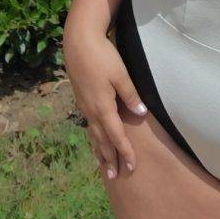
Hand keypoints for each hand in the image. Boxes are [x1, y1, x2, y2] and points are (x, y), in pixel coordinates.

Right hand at [63, 29, 146, 180]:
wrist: (78, 42)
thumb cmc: (102, 56)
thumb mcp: (121, 75)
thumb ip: (130, 95)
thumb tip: (140, 114)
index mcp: (103, 107)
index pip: (116, 136)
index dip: (125, 151)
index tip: (132, 167)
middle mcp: (91, 111)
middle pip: (102, 140)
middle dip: (109, 158)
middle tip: (115, 176)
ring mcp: (84, 106)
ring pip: (93, 134)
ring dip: (99, 150)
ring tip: (104, 165)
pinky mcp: (81, 99)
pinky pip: (88, 125)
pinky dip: (93, 137)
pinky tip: (95, 138)